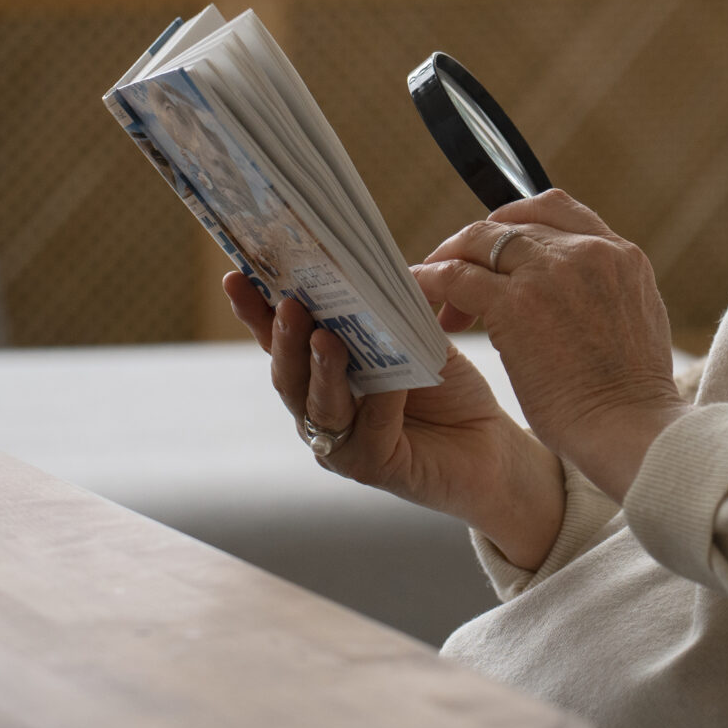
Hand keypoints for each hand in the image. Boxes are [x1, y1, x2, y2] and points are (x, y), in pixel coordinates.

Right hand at [222, 274, 564, 569]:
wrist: (489, 444)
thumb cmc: (445, 389)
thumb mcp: (413, 337)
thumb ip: (384, 310)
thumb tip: (364, 261)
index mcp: (321, 374)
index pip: (280, 339)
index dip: (256, 311)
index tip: (237, 277)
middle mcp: (320, 411)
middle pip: (288, 374)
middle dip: (284, 337)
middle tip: (289, 304)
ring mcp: (341, 445)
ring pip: (319, 405)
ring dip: (319, 368)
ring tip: (323, 336)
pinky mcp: (374, 466)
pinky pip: (370, 429)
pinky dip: (380, 401)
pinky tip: (389, 381)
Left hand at [414, 190, 686, 500]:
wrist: (632, 428)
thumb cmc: (631, 396)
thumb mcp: (637, 320)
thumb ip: (605, 291)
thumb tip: (574, 292)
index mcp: (620, 254)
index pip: (555, 208)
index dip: (516, 221)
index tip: (495, 245)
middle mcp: (586, 251)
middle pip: (513, 225)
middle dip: (480, 248)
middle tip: (458, 278)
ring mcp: (550, 272)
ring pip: (481, 242)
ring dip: (452, 259)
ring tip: (433, 289)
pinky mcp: (516, 303)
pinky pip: (456, 276)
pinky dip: (430, 280)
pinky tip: (416, 293)